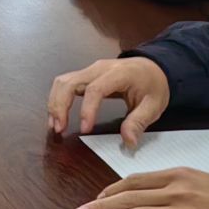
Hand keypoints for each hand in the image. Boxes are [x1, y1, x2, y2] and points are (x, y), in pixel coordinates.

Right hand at [46, 56, 170, 145]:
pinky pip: (65, 83)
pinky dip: (57, 99)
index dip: (86, 110)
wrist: (152, 67)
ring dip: (55, 103)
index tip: (84, 130)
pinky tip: (58, 116)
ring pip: (62, 81)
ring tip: (55, 125)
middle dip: (60, 106)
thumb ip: (139, 122)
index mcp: (118, 74)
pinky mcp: (85, 75)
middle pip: (70, 82)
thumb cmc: (153, 85)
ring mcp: (89, 70)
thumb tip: (128, 142)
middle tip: (59, 129)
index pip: (95, 89)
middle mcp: (99, 68)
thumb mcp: (154, 105)